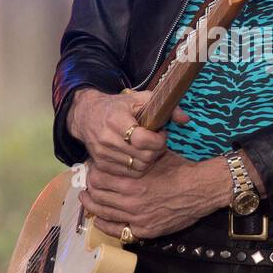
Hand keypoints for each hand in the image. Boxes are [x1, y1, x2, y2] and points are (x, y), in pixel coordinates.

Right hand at [68, 86, 188, 175]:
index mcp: (116, 120)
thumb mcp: (141, 99)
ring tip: (148, 148)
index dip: (157, 139)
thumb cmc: (118, 106)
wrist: (87, 116)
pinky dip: (137, 167)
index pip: (142, 139)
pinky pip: (128, 173)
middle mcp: (106, 138)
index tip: (160, 133)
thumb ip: (165, 107)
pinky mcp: (101, 164)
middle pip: (143, 156)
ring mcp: (102, 153)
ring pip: (137, 167)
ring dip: (148, 160)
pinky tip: (138, 155)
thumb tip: (185, 119)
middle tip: (157, 142)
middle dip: (156, 150)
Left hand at [78, 149, 232, 238]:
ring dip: (92, 206)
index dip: (92, 172)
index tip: (91, 169)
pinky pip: (118, 231)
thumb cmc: (180, 169)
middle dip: (89, 189)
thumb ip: (135, 155)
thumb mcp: (155, 155)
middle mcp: (131, 202)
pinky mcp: (145, 230)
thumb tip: (120, 146)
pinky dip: (105, 224)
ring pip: (104, 214)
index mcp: (132, 181)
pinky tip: (100, 219)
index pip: (98, 178)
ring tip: (87, 200)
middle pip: (97, 196)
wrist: (202, 189)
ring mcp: (137, 218)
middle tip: (86, 184)